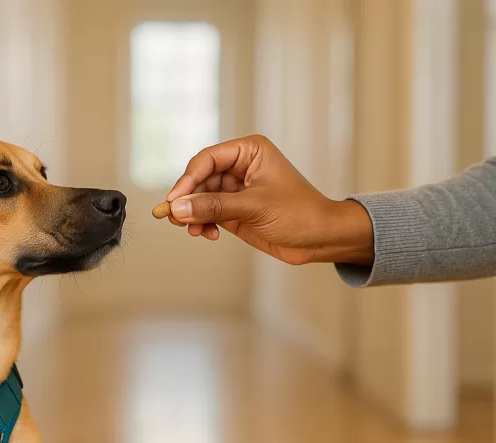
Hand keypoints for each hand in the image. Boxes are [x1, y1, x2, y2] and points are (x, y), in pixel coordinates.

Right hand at [165, 135, 373, 264]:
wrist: (321, 239)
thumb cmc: (300, 213)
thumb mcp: (254, 207)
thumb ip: (214, 207)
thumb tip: (178, 208)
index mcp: (249, 151)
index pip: (207, 159)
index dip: (187, 180)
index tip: (174, 201)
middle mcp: (240, 167)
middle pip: (199, 179)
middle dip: (187, 200)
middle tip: (176, 220)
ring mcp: (236, 190)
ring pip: (200, 198)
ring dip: (193, 215)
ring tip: (193, 231)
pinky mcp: (235, 210)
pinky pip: (208, 213)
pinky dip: (202, 224)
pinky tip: (208, 235)